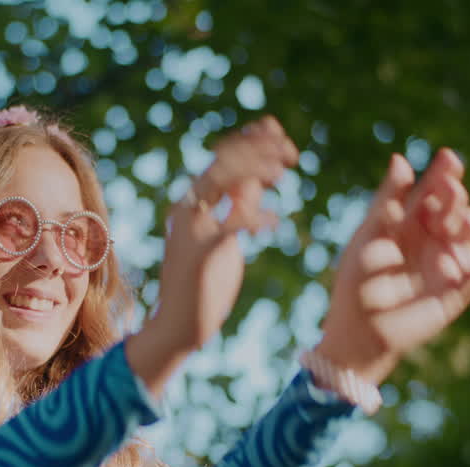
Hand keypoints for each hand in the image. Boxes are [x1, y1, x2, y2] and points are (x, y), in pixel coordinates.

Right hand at [126, 116, 298, 395]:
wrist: (177, 326)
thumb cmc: (203, 285)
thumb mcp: (226, 238)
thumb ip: (239, 207)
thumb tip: (259, 177)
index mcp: (191, 203)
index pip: (222, 156)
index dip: (252, 140)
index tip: (281, 136)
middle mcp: (187, 209)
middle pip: (224, 160)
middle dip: (260, 148)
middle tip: (292, 152)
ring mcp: (191, 228)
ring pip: (223, 179)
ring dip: (256, 167)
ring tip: (284, 169)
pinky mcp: (202, 252)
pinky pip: (232, 223)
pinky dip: (257, 218)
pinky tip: (276, 222)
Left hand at [317, 148, 469, 386]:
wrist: (356, 330)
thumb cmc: (356, 282)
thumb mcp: (369, 234)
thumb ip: (386, 200)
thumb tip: (401, 159)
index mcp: (411, 222)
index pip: (434, 192)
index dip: (444, 174)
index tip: (448, 158)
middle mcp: (433, 240)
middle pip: (456, 209)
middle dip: (456, 197)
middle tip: (449, 189)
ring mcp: (446, 265)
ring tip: (459, 221)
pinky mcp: (456, 294)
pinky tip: (453, 257)